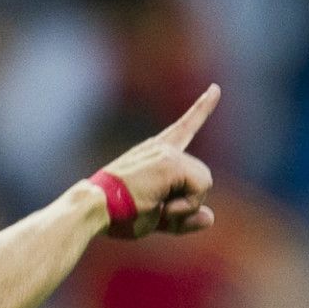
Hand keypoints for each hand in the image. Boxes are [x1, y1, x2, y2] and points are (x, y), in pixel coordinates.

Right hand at [99, 84, 219, 236]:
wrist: (92, 209)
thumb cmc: (116, 215)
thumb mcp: (157, 219)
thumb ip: (184, 218)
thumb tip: (210, 218)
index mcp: (153, 154)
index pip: (183, 128)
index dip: (202, 108)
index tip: (216, 88)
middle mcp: (161, 148)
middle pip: (201, 178)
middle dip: (188, 203)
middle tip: (158, 213)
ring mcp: (166, 152)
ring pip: (204, 183)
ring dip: (186, 205)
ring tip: (156, 209)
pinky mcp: (170, 162)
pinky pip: (200, 188)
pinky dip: (186, 205)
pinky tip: (161, 207)